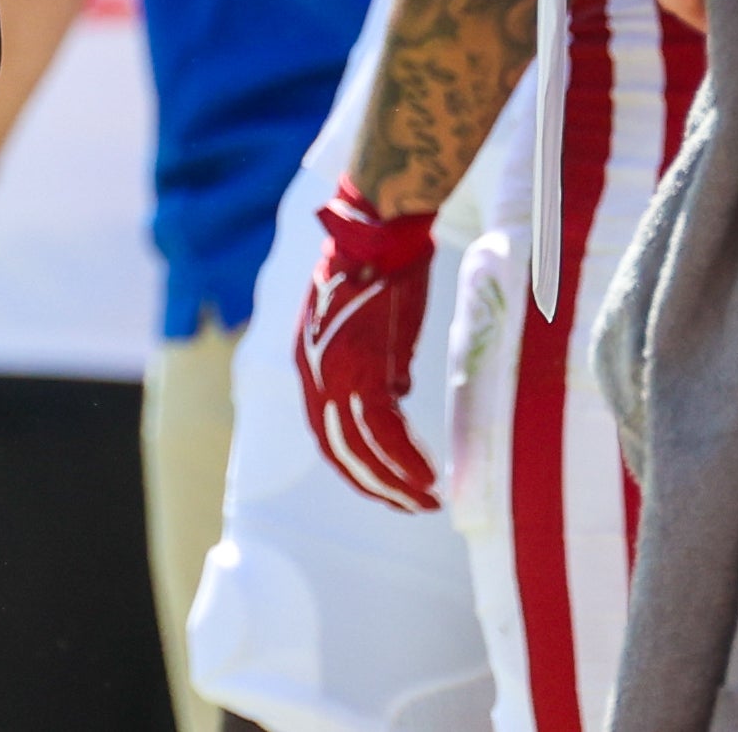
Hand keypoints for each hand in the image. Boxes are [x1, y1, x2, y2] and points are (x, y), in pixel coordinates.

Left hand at [295, 180, 439, 511]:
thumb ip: (373, 364)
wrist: (380, 230)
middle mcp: (314, 373)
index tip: (383, 486)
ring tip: (426, 501)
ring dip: (394, 482)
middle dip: (374, 484)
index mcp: (308, 362)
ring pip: (361, 448)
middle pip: (339, 449)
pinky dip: (406, 460)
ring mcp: (335, 372)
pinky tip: (428, 477)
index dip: (354, 465)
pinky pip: (384, 431)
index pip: (325, 431)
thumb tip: (396, 394)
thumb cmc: (380, 268)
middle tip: (409, 506)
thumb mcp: (364, 325)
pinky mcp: (364, 367)